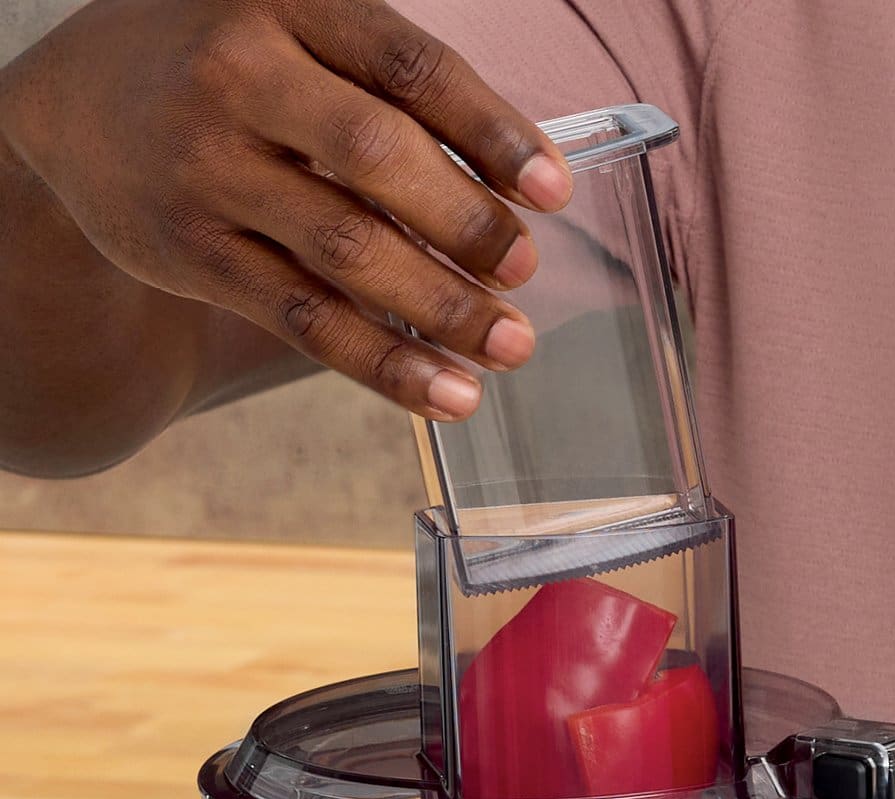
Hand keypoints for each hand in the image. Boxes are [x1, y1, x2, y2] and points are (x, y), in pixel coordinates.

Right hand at [0, 0, 567, 421]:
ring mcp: (208, 166)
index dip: (490, 131)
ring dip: (444, 307)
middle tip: (522, 268)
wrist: (71, 107)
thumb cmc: (222, 69)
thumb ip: (386, 85)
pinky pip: (308, 319)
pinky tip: (449, 393)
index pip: (407, 65)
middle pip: (374, 154)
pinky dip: (388, 364)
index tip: (553, 189)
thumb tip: (518, 183)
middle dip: (466, 221)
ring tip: (509, 344)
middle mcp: (236, 76)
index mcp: (283, 5)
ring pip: (347, 249)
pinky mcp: (193, 250)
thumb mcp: (291, 31)